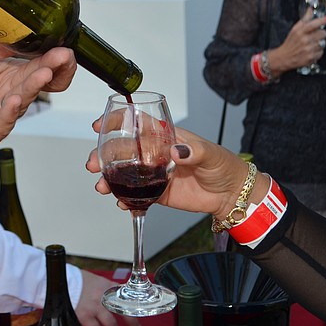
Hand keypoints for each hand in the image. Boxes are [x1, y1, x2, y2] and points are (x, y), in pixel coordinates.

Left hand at [0, 36, 75, 150]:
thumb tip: (26, 32)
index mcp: (11, 70)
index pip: (43, 63)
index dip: (56, 57)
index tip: (62, 48)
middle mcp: (12, 91)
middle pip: (40, 81)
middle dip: (53, 69)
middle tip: (61, 57)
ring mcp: (2, 112)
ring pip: (25, 100)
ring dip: (34, 87)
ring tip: (41, 74)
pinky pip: (4, 123)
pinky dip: (10, 112)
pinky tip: (13, 100)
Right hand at [76, 270, 140, 325]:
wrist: (63, 281)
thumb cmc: (78, 281)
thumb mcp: (97, 280)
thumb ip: (107, 289)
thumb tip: (115, 295)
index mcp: (108, 287)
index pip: (127, 298)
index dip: (134, 307)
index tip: (139, 313)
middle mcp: (105, 297)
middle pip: (123, 312)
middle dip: (132, 322)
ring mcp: (96, 307)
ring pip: (111, 325)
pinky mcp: (85, 316)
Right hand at [87, 125, 265, 220]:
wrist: (231, 194)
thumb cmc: (223, 165)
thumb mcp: (210, 153)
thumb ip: (193, 151)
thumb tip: (175, 151)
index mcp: (165, 137)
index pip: (137, 123)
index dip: (117, 122)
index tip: (99, 126)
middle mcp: (155, 153)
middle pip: (122, 150)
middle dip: (103, 155)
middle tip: (94, 164)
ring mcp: (154, 174)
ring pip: (124, 173)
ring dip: (109, 179)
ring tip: (102, 187)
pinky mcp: (157, 193)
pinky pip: (136, 196)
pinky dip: (125, 200)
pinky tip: (122, 204)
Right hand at [267, 9, 325, 73]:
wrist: (284, 57)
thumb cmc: (290, 43)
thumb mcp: (295, 29)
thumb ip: (304, 19)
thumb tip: (310, 10)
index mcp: (300, 32)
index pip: (314, 24)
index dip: (323, 20)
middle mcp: (305, 40)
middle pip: (323, 33)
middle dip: (320, 34)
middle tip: (314, 36)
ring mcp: (308, 49)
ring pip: (323, 43)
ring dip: (319, 43)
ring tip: (311, 44)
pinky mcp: (311, 57)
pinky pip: (321, 52)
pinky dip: (318, 52)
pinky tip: (311, 51)